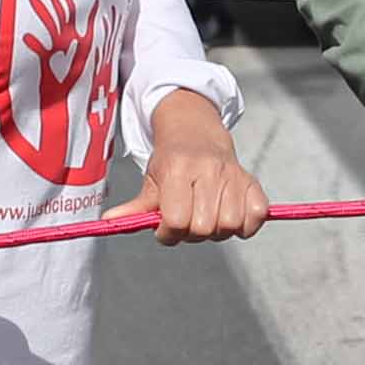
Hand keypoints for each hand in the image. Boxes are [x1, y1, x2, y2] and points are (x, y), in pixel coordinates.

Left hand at [141, 97, 269, 244]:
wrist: (197, 131)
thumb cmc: (171, 160)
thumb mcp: (150, 180)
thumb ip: (135, 207)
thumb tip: (108, 222)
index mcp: (178, 170)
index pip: (177, 220)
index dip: (169, 232)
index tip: (166, 227)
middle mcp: (208, 170)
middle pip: (204, 227)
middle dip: (193, 234)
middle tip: (188, 221)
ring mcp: (232, 175)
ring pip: (229, 225)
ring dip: (218, 231)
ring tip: (207, 217)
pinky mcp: (251, 181)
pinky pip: (255, 216)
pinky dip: (245, 225)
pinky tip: (231, 216)